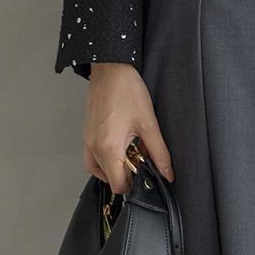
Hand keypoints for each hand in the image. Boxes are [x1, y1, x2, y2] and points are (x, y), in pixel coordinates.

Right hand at [83, 63, 174, 193]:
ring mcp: (87, 142)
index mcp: (109, 148)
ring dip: (115, 169)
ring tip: (131, 154)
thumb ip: (159, 153)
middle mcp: (94, 148)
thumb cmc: (127, 91)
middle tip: (142, 160)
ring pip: (99, 170)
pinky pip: (93, 158)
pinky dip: (106, 160)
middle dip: (127, 176)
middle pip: (109, 179)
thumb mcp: (149, 124)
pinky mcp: (86, 135)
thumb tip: (167, 173)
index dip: (134, 186)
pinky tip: (120, 148)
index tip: (146, 175)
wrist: (110, 69)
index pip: (119, 185)